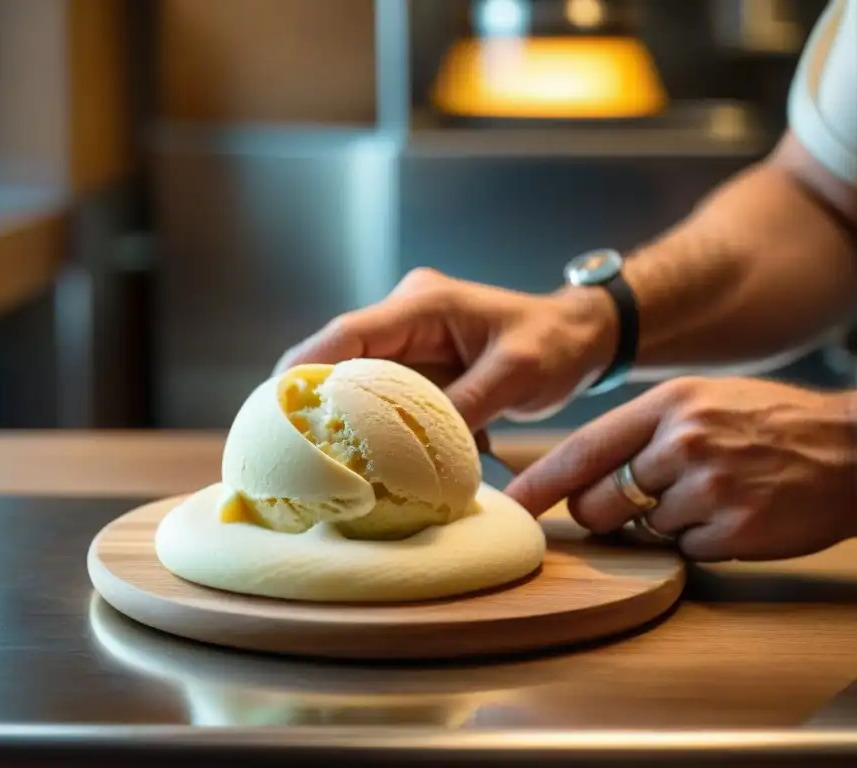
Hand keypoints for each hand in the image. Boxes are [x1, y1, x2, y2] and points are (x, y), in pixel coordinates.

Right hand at [274, 267, 617, 432]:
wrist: (580, 337)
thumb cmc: (555, 343)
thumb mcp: (516, 374)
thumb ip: (467, 405)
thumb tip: (416, 449)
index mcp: (422, 305)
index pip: (347, 333)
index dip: (305, 368)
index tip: (276, 407)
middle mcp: (406, 319)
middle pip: (338, 357)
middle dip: (309, 398)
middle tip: (283, 446)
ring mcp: (410, 343)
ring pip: (356, 380)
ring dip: (339, 417)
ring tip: (313, 460)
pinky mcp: (421, 367)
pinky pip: (383, 396)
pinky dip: (373, 425)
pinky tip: (363, 460)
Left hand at [505, 376, 856, 561]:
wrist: (856, 450)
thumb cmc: (772, 423)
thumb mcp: (702, 401)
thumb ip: (642, 430)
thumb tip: (586, 470)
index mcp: (668, 406)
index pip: (582, 449)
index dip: (540, 482)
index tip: (511, 504)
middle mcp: (682, 443)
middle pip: (599, 501)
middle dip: (606, 511)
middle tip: (643, 499)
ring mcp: (708, 488)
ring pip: (644, 528)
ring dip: (666, 522)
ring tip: (712, 494)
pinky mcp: (732, 531)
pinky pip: (685, 550)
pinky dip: (701, 540)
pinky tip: (735, 513)